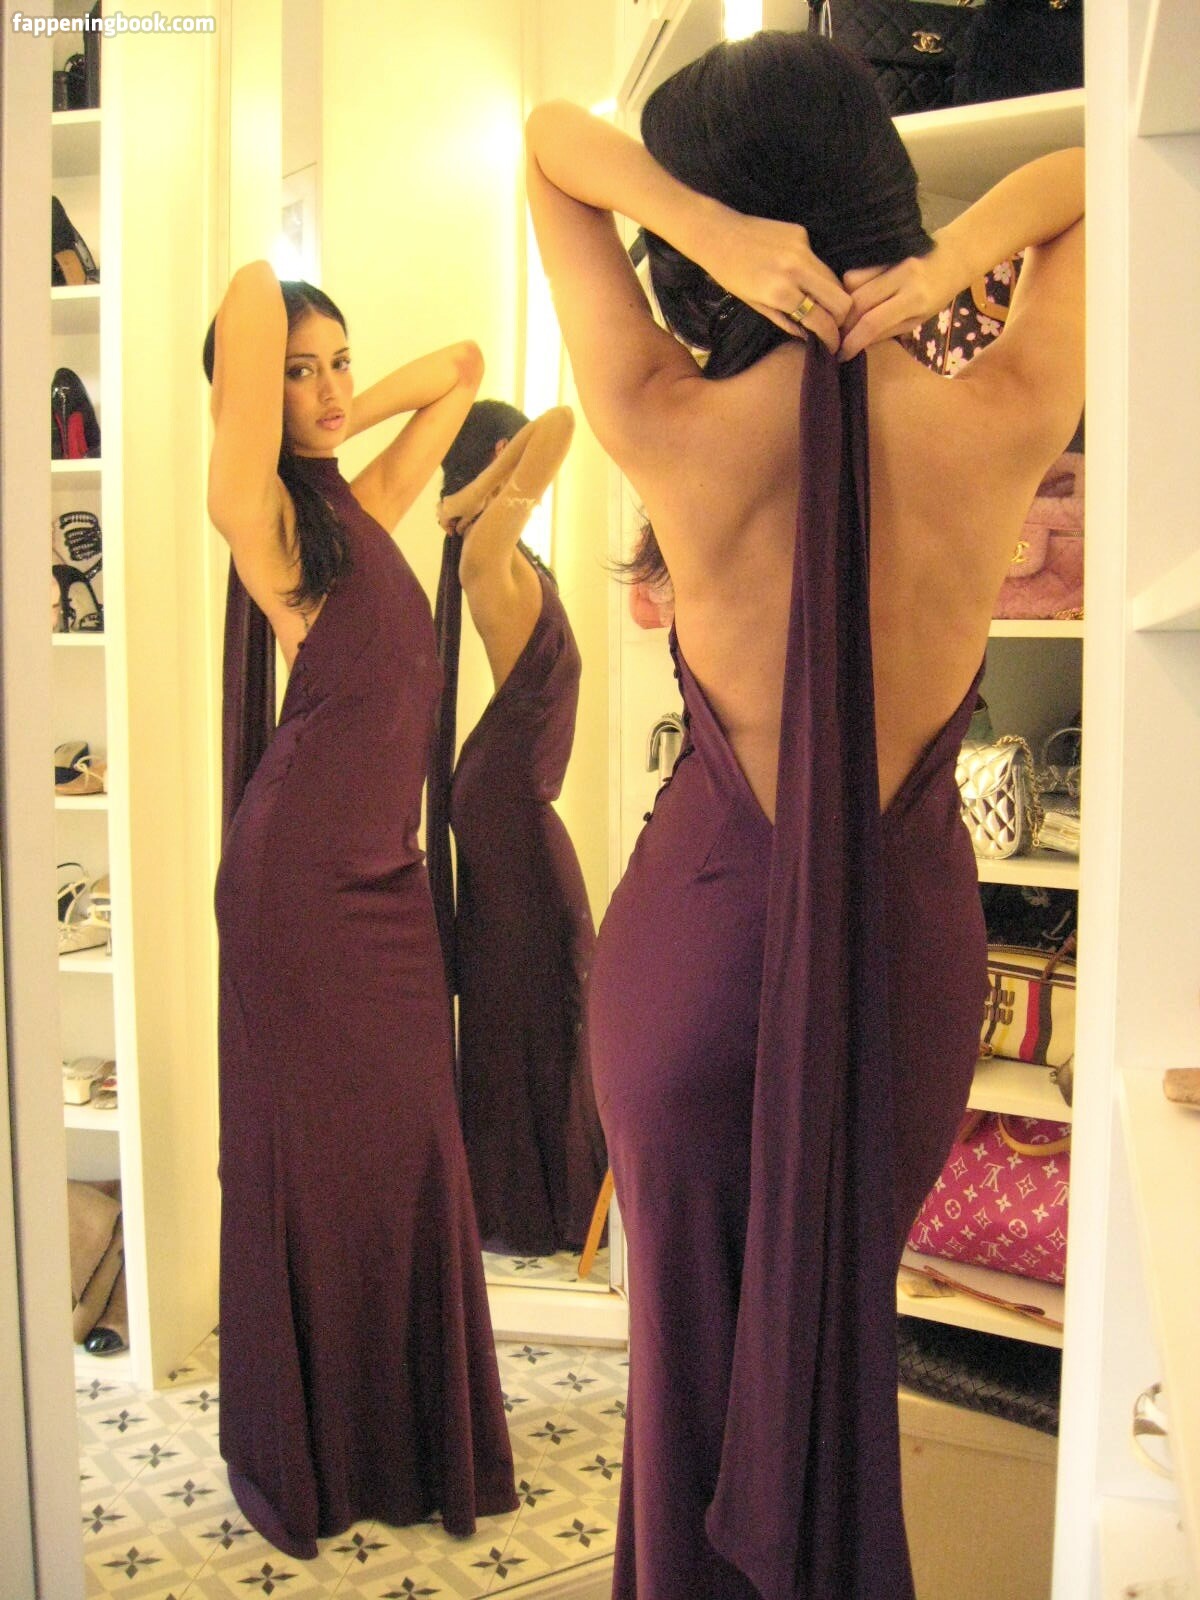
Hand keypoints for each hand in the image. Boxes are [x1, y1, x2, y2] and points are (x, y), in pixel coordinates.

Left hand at [699, 207, 851, 355]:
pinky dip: (814, 274)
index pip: (821, 319)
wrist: (717, 233)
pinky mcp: (802, 233)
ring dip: (831, 296)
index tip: (833, 346)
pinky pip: (819, 261)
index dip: (831, 338)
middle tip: (832, 324)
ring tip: (818, 304)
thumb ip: (787, 322)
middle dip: (841, 317)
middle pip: (841, 299)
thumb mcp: (756, 306)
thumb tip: (811, 337)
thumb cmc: (730, 275)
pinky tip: (798, 275)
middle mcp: (797, 268)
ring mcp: (802, 248)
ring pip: (835, 279)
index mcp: (780, 291)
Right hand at [838, 238, 962, 360]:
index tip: (842, 355)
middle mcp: (902, 278)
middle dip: (845, 324)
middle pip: (858, 302)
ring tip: (848, 315)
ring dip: (845, 303)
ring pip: (852, 283)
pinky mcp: (885, 252)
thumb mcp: (918, 320)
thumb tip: (858, 344)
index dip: (853, 341)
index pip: (873, 323)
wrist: (955, 256)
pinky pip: (857, 269)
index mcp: (915, 300)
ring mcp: (892, 262)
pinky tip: (853, 296)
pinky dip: (849, 286)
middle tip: (840, 337)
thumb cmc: (939, 294)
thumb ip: (888, 331)